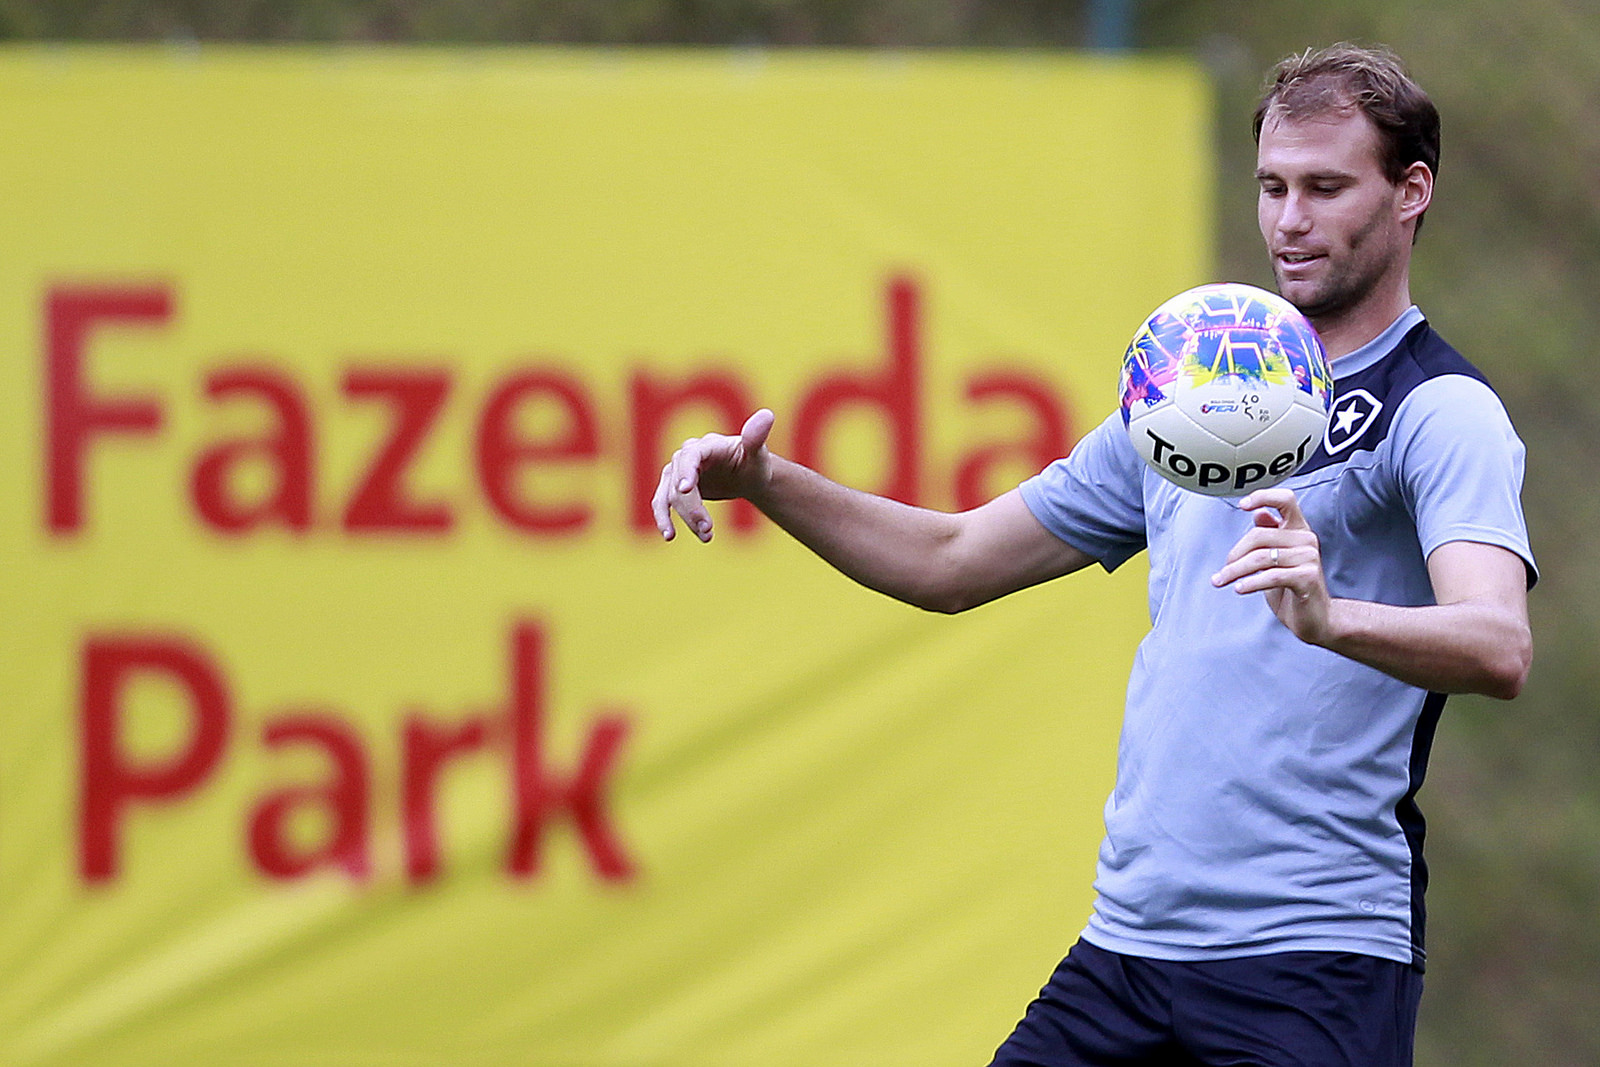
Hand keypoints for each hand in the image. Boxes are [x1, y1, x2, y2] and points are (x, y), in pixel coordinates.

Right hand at [652, 409, 775, 541]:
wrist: (747, 475)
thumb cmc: (753, 462)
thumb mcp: (757, 453)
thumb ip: (756, 437)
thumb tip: (767, 414)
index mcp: (706, 446)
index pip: (690, 456)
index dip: (687, 471)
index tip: (686, 489)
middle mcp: (687, 456)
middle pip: (679, 482)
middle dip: (692, 508)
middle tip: (709, 530)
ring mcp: (677, 472)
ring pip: (670, 496)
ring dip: (683, 517)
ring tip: (704, 535)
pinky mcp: (674, 488)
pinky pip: (662, 503)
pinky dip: (664, 518)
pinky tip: (669, 535)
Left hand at [1211, 487, 1332, 643]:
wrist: (1315, 618)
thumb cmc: (1293, 587)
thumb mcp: (1277, 560)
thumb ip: (1269, 536)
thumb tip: (1258, 513)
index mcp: (1298, 529)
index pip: (1285, 499)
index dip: (1263, 496)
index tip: (1242, 504)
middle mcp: (1306, 539)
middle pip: (1259, 535)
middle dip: (1235, 554)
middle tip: (1222, 572)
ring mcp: (1309, 558)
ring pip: (1260, 557)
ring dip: (1235, 571)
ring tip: (1221, 581)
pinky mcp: (1307, 577)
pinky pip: (1271, 576)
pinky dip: (1250, 583)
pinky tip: (1239, 589)